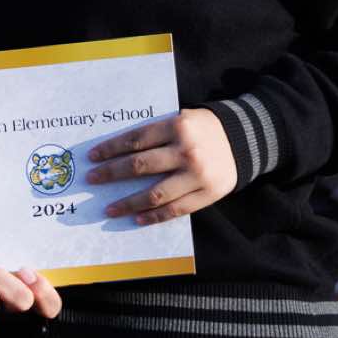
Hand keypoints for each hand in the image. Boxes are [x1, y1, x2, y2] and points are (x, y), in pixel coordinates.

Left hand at [87, 109, 238, 224]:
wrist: (245, 139)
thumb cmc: (204, 128)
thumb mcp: (181, 119)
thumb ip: (157, 133)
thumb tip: (118, 151)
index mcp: (176, 127)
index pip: (135, 139)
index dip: (111, 149)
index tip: (92, 157)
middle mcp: (185, 151)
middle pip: (140, 165)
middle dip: (111, 173)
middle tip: (91, 180)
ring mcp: (196, 175)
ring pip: (155, 193)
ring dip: (128, 203)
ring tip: (109, 209)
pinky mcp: (207, 194)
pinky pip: (175, 209)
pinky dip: (154, 216)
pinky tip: (137, 219)